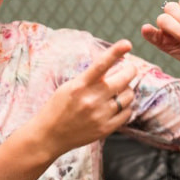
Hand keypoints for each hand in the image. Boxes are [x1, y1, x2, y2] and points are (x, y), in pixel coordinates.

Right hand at [34, 40, 136, 156]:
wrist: (49, 136)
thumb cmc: (57, 108)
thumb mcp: (68, 86)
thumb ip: (88, 78)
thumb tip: (111, 67)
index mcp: (80, 85)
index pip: (101, 64)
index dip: (116, 52)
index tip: (127, 44)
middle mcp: (92, 99)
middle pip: (123, 79)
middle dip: (130, 71)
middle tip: (130, 69)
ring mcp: (100, 115)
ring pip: (128, 96)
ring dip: (127, 90)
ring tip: (120, 91)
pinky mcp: (105, 128)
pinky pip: (127, 113)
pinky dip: (126, 107)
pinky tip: (118, 106)